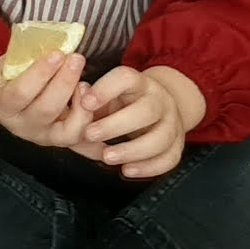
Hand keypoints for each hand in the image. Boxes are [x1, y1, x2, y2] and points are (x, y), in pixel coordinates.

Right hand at [0, 49, 92, 148]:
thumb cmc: (4, 76)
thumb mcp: (6, 63)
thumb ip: (26, 56)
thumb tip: (55, 39)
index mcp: (2, 105)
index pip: (22, 91)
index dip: (41, 72)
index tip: (58, 53)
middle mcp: (21, 126)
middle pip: (47, 109)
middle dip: (65, 82)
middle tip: (77, 59)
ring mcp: (41, 137)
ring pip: (67, 130)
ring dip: (81, 105)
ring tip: (86, 82)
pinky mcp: (59, 142)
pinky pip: (81, 140)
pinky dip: (91, 122)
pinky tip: (95, 102)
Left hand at [70, 64, 204, 180]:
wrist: (156, 109)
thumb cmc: (119, 104)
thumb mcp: (104, 97)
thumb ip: (88, 105)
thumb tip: (72, 112)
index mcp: (138, 83)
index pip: (126, 78)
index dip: (106, 89)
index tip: (85, 102)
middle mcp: (159, 100)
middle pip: (147, 111)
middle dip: (116, 125)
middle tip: (90, 134)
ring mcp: (172, 123)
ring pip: (161, 137)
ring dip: (132, 150)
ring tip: (107, 156)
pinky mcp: (177, 144)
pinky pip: (170, 158)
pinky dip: (149, 167)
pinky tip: (127, 170)